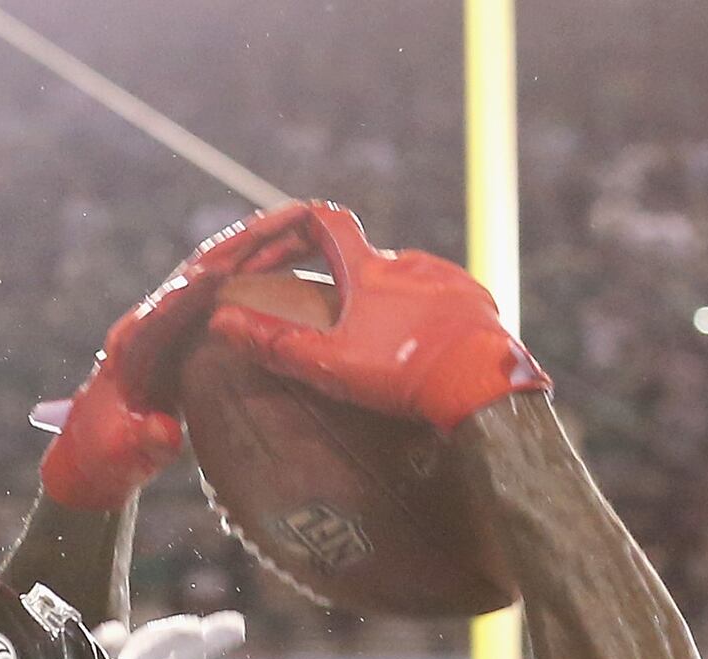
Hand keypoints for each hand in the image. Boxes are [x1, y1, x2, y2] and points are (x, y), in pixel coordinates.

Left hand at [36, 202, 331, 510]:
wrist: (97, 454)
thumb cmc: (105, 457)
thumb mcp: (119, 459)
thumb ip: (142, 444)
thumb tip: (166, 431)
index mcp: (130, 347)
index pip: (164, 309)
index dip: (194, 287)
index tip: (224, 266)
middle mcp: (152, 321)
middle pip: (201, 271)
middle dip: (244, 243)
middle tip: (293, 216)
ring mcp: (174, 321)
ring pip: (220, 271)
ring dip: (259, 245)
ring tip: (305, 220)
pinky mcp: (192, 329)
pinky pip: (232, 290)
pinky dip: (261, 268)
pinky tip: (296, 254)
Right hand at [204, 203, 549, 433]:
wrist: (486, 388)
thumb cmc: (407, 372)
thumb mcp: (332, 363)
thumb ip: (275, 343)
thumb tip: (221, 322)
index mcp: (370, 268)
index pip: (322, 221)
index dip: (289, 228)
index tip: (271, 250)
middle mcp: (410, 262)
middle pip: (359, 257)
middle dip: (332, 279)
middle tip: (317, 314)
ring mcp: (448, 280)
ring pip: (400, 281)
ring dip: (376, 302)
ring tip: (367, 343)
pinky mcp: (476, 304)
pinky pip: (438, 300)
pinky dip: (415, 317)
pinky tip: (412, 349)